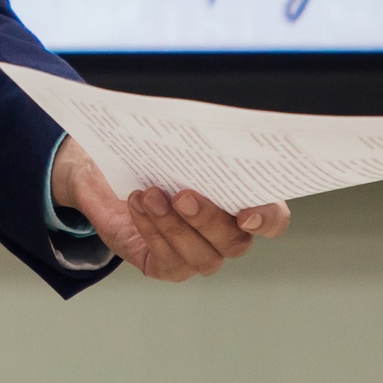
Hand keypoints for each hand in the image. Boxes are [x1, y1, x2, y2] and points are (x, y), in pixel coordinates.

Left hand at [50, 135, 287, 281]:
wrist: (108, 179)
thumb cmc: (149, 158)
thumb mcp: (171, 143)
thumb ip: (193, 141)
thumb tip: (201, 114)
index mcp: (240, 201)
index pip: (273, 220)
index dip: (268, 220)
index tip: (246, 214)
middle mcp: (227, 234)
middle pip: (235, 242)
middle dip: (208, 219)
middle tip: (183, 195)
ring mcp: (199, 255)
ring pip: (203, 257)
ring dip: (174, 226)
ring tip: (150, 196)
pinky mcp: (169, 267)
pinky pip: (168, 260)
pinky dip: (151, 231)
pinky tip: (138, 205)